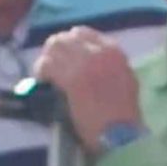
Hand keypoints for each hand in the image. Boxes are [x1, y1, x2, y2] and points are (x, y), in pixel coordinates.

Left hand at [32, 28, 142, 151]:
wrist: (121, 133)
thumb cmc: (124, 114)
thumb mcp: (125, 79)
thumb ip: (109, 65)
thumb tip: (89, 62)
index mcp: (113, 51)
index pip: (82, 32)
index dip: (68, 44)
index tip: (63, 57)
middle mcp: (98, 52)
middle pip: (64, 38)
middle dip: (53, 51)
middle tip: (50, 67)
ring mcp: (84, 64)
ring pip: (53, 47)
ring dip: (46, 61)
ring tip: (45, 75)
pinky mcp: (70, 79)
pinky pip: (47, 65)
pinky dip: (41, 72)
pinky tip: (42, 82)